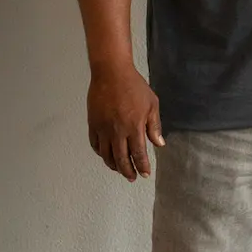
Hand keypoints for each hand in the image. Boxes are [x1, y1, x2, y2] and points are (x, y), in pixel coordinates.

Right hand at [87, 63, 164, 180]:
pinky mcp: (93, 125)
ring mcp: (103, 129)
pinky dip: (101, 154)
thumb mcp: (152, 104)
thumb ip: (154, 126)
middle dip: (128, 171)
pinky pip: (95, 145)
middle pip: (121, 159)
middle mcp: (117, 132)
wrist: (111, 73)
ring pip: (106, 156)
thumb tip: (159, 144)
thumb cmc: (134, 86)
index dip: (142, 166)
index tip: (145, 174)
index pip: (138, 154)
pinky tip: (107, 155)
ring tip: (120, 169)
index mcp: (134, 127)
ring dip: (114, 166)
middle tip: (132, 177)